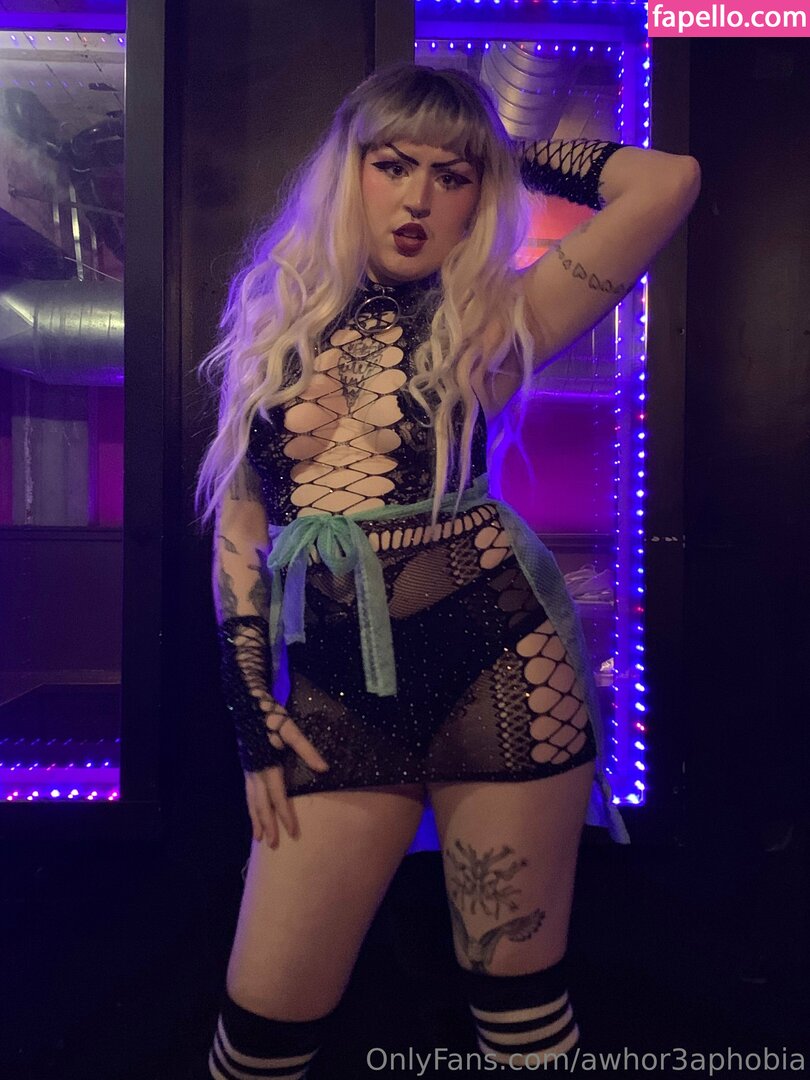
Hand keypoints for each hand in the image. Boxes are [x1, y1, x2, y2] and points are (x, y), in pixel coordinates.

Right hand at [245, 700, 329, 847]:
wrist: (248, 706)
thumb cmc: (273, 718)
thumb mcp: (292, 731)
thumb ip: (307, 751)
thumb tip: (324, 769)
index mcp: (268, 767)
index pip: (278, 798)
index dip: (285, 816)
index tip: (292, 833)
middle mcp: (255, 773)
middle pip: (261, 805)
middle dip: (267, 825)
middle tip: (272, 845)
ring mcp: (248, 771)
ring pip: (251, 802)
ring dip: (256, 820)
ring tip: (258, 838)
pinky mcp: (246, 768)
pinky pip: (248, 794)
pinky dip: (251, 808)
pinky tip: (254, 815)